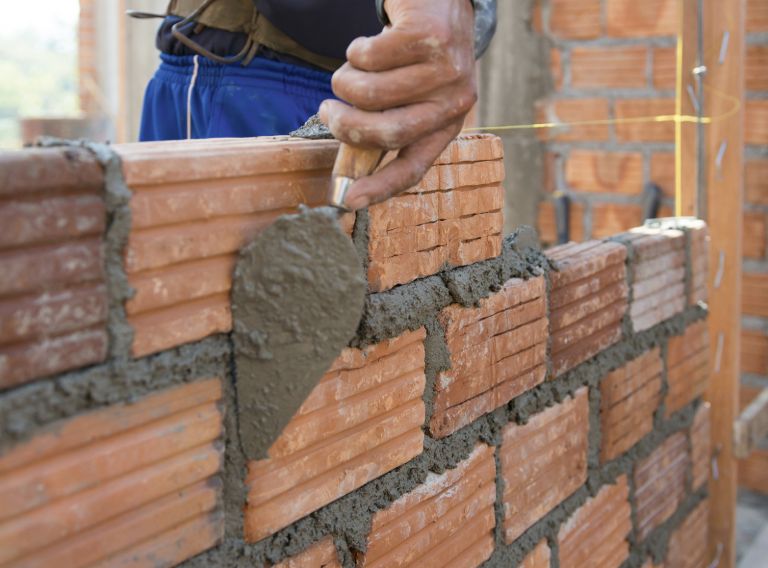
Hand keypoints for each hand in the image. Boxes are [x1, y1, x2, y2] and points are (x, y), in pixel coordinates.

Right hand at [318, 0, 476, 210]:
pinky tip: (370, 42)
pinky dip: (356, 50)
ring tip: (351, 67)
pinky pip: (368, 56)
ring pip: (370, 93)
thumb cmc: (415, 55)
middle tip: (328, 111)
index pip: (413, 167)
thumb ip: (386, 126)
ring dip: (345, 80)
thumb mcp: (411, 96)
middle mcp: (453, 102)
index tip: (349, 199)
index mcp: (447, 125)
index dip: (380, 187)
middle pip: (386, 133)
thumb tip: (348, 171)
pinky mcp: (429, 36)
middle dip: (345, 125)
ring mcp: (446, 69)